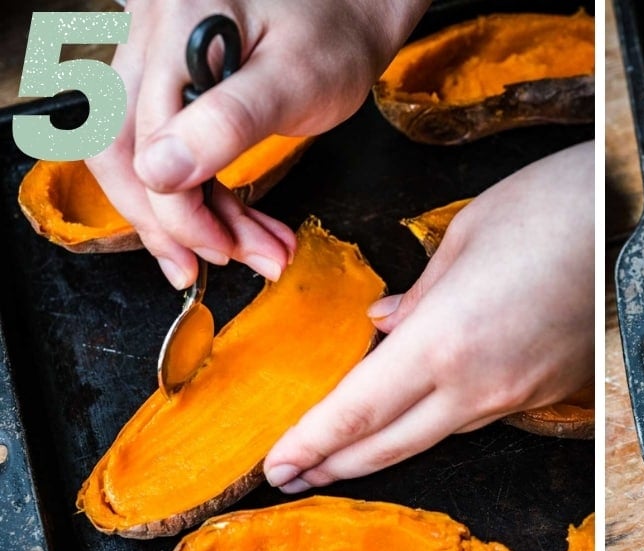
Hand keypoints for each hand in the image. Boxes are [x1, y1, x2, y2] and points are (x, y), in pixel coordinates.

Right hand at [86, 0, 426, 288]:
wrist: (351, 12)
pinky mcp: (170, 81)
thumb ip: (229, 123)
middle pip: (120, 150)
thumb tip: (161, 174)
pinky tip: (239, 225)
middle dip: (171, 221)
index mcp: (175, 29)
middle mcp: (148, 37)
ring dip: (191, 214)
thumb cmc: (334, 35)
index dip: (175, 210)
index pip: (140, 142)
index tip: (222, 250)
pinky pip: (165, 146)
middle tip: (224, 261)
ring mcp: (154, 58)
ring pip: (140, 155)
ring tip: (252, 250)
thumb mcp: (296, 82)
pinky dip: (201, 194)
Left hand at [262, 141, 594, 491]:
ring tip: (344, 452)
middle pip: (391, 444)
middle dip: (334, 465)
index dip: (312, 444)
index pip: (358, 412)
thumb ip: (418, 295)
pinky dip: (437, 421)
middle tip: (293, 476)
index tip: (276, 464)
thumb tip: (385, 325)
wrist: (635, 219)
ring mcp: (517, 395)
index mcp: (443, 342)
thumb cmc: (551, 208)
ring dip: (383, 447)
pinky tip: (418, 412)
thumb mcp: (463, 238)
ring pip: (435, 436)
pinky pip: (479, 416)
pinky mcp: (547, 392)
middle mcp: (479, 385)